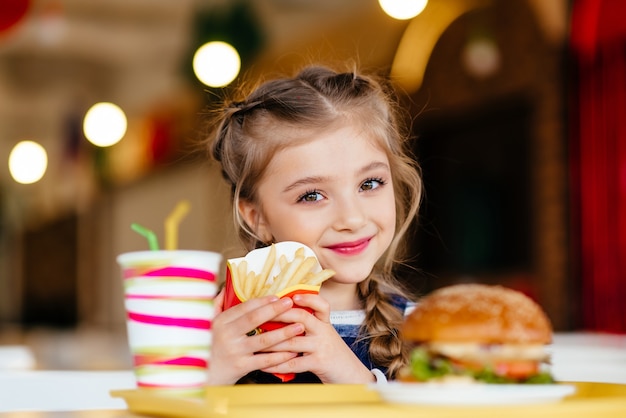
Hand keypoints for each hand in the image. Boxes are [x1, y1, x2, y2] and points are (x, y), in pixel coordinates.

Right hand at [206, 291, 305, 384]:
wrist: (201, 376)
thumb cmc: (206, 349)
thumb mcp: (206, 326)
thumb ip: (215, 307)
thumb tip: (223, 290)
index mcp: (220, 322)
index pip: (244, 307)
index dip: (262, 301)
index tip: (277, 296)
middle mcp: (227, 335)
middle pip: (254, 319)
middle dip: (275, 310)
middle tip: (290, 303)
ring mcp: (235, 351)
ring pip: (263, 340)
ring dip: (283, 333)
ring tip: (299, 326)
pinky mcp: (241, 367)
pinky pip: (264, 360)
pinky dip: (280, 356)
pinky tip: (292, 352)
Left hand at [260, 293, 375, 383]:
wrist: (350, 374)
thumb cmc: (331, 353)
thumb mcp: (324, 335)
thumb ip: (309, 325)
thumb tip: (280, 316)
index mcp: (324, 323)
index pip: (321, 305)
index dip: (308, 298)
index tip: (293, 296)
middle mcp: (324, 331)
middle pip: (302, 317)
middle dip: (279, 315)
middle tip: (261, 316)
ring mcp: (321, 347)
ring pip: (292, 341)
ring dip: (271, 342)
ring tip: (255, 342)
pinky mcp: (318, 363)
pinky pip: (293, 363)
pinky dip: (276, 365)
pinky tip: (264, 365)